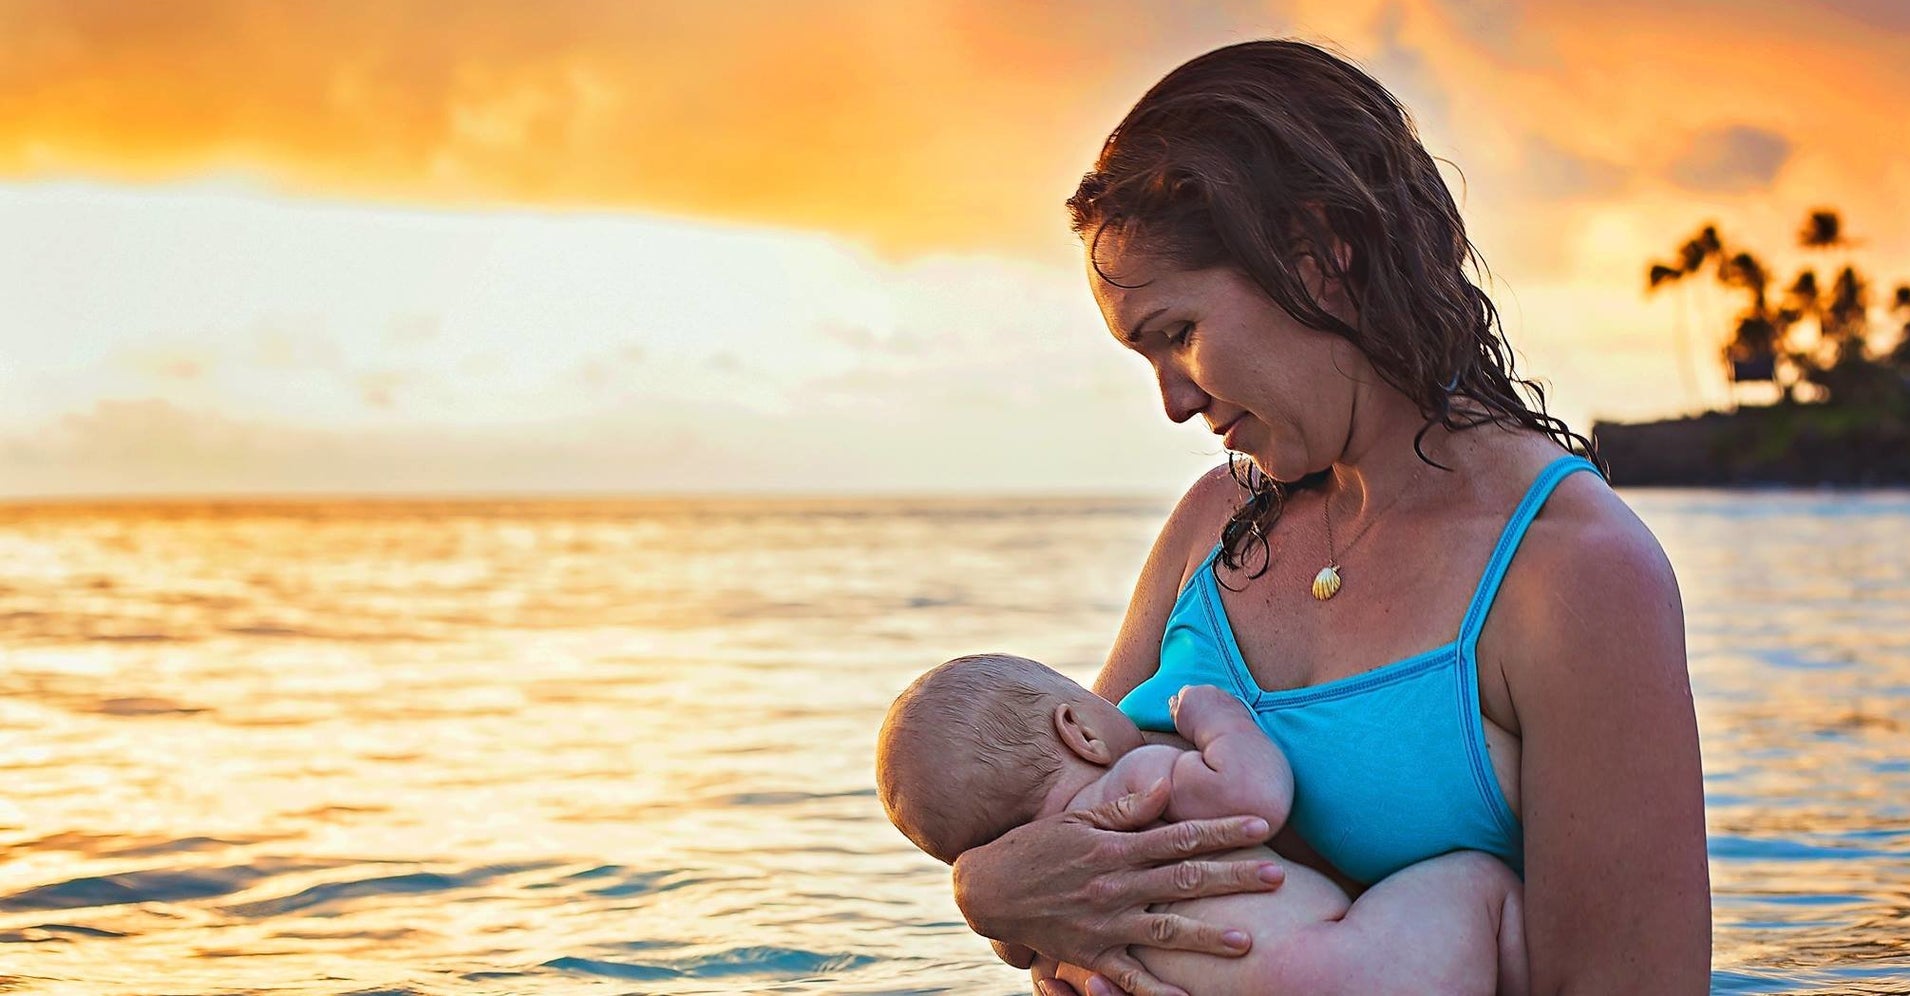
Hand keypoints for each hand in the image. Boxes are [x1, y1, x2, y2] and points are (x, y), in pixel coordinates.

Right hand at [954, 777, 1283, 995]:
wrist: (988, 889)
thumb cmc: (1036, 847)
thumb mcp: (1077, 820)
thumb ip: (1124, 809)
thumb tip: (1166, 787)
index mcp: (1115, 847)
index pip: (1178, 835)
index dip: (1222, 830)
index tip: (1261, 825)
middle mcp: (1115, 885)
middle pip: (1184, 879)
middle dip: (1233, 877)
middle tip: (1277, 876)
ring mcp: (1104, 924)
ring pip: (1165, 931)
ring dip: (1206, 936)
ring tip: (1245, 941)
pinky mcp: (1091, 956)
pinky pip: (1128, 979)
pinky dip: (1157, 992)